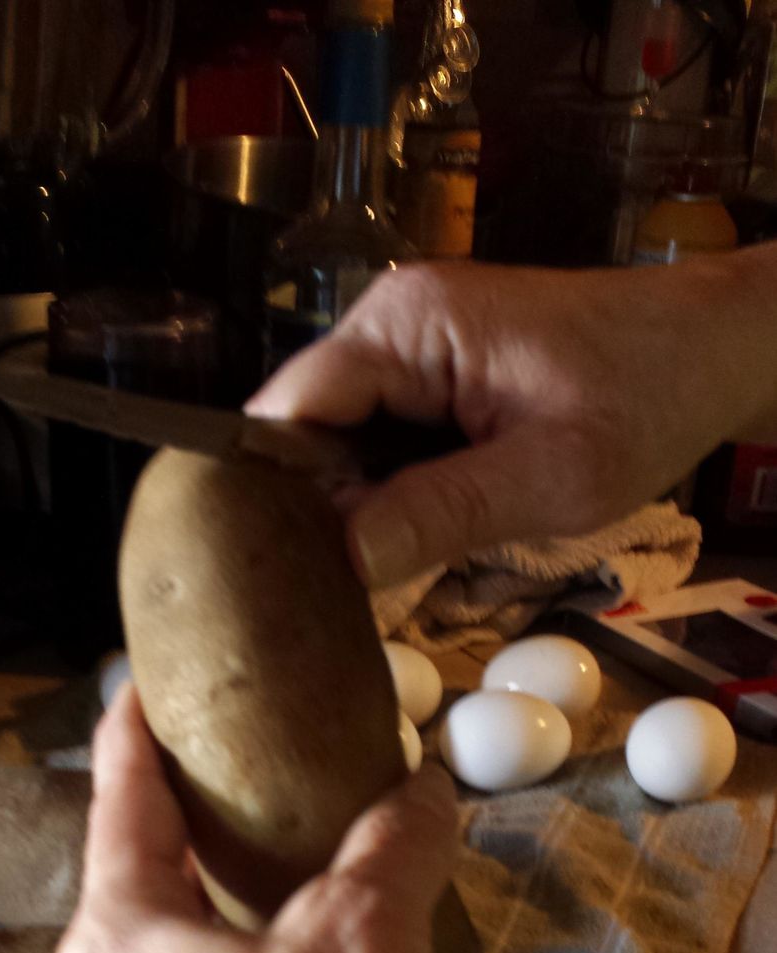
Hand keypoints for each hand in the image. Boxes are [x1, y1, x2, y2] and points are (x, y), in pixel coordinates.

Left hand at [57, 686, 464, 952]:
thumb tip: (422, 790)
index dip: (135, 731)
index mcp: (120, 940)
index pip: (121, 801)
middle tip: (237, 780)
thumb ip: (392, 846)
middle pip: (134, 888)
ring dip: (216, 919)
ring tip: (282, 888)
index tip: (145, 682)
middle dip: (181, 830)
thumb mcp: (366, 933)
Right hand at [248, 251, 776, 587]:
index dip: (275, 499)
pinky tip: (406, 540)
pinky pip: (379, 440)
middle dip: (314, 511)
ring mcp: (411, 347)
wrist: (714, 351)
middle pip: (304, 431)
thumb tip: (342, 560)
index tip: (280, 576)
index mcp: (406, 324)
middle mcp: (391, 321)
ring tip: (369, 576)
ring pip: (338, 443)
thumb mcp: (552, 477)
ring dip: (353, 508)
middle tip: (328, 595)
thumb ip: (440, 514)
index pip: (287, 414)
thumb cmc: (649, 398)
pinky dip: (387, 493)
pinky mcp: (433, 374)